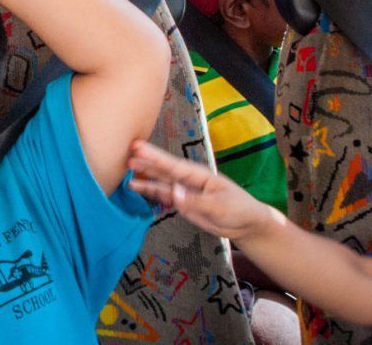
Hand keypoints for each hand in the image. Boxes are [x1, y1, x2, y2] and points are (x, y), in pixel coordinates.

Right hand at [127, 140, 273, 242]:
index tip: (137, 147)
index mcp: (198, 175)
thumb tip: (173, 193)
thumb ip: (195, 200)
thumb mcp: (220, 206)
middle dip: (146, 163)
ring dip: (145, 178)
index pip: (173, 165)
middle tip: (126, 154)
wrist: (246, 225)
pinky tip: (137, 188)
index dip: (155, 156)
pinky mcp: (183, 205)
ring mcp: (184, 192)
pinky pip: (164, 197)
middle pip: (164, 171)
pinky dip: (150, 193)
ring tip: (125, 173)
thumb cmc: (238, 209)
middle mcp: (188, 181)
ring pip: (160, 183)